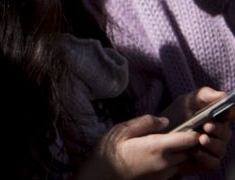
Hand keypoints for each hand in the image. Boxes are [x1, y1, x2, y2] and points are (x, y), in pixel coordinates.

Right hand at [79, 114, 203, 179]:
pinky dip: (172, 162)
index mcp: (157, 147)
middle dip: (188, 142)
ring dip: (180, 153)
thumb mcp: (122, 130)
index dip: (193, 131)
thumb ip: (145, 122)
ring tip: (165, 144)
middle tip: (177, 132)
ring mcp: (164, 174)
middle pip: (189, 151)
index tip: (189, 125)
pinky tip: (156, 156)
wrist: (102, 176)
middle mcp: (165, 163)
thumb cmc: (109, 151)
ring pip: (182, 161)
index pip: (189, 140)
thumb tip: (165, 121)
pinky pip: (174, 170)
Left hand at [165, 88, 232, 172]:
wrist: (159, 135)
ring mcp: (214, 149)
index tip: (226, 110)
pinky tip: (196, 152)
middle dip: (218, 130)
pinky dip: (206, 158)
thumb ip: (204, 96)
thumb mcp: (187, 101)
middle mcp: (219, 134)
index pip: (229, 114)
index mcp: (217, 117)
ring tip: (201, 138)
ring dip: (212, 144)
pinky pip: (213, 163)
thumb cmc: (177, 115)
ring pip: (220, 148)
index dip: (230, 112)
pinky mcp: (207, 162)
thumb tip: (223, 95)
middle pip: (226, 133)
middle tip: (207, 126)